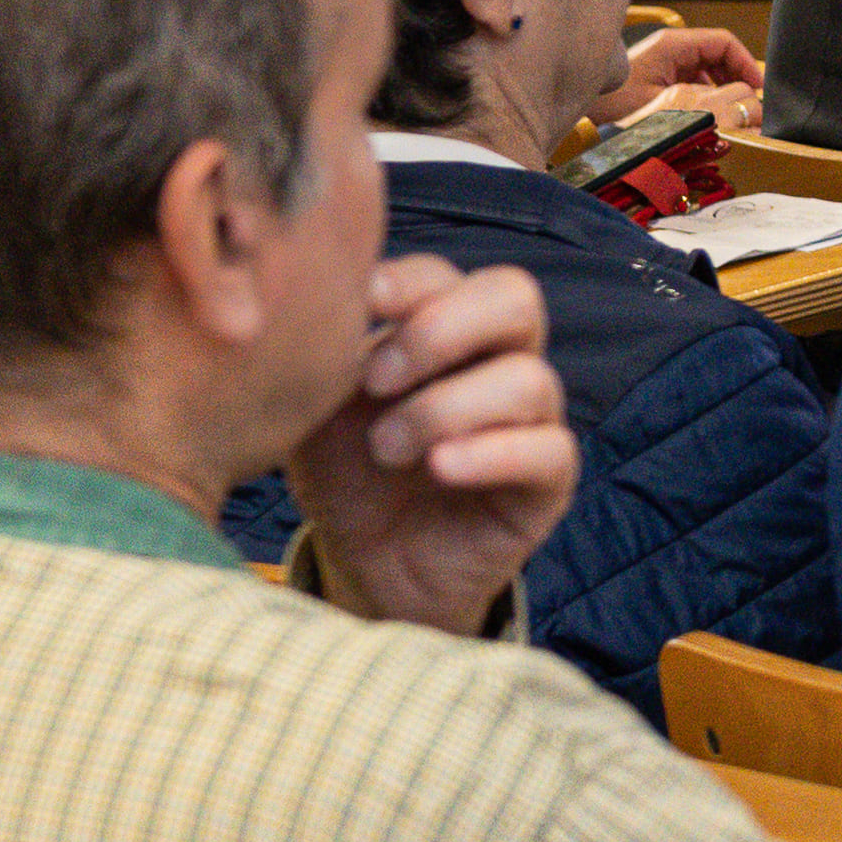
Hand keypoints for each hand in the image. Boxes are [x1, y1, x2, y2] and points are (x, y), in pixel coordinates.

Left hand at [286, 251, 571, 636]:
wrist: (368, 566)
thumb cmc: (345, 474)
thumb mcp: (317, 408)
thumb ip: (320, 354)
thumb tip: (293, 297)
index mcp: (441, 331)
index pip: (444, 276)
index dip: (407, 284)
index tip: (360, 307)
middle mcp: (496, 363)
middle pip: (515, 299)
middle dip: (440, 331)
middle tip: (377, 380)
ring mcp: (530, 421)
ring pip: (528, 379)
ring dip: (445, 409)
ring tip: (386, 449)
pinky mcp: (546, 481)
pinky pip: (548, 449)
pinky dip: (490, 453)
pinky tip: (439, 468)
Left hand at [594, 23, 761, 124]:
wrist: (576, 112)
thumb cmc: (610, 105)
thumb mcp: (666, 104)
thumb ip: (708, 101)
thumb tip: (745, 102)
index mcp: (672, 45)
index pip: (723, 42)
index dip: (746, 63)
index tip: (758, 88)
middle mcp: (668, 49)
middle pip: (717, 55)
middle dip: (737, 78)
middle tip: (750, 104)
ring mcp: (662, 63)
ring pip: (706, 69)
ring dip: (723, 89)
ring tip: (731, 111)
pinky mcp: (656, 78)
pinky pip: (692, 81)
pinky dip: (706, 95)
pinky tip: (708, 114)